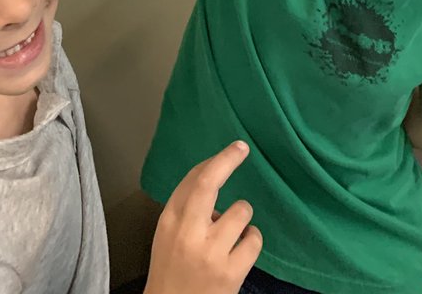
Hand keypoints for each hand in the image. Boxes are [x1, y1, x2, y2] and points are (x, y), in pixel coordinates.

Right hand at [144, 141, 261, 293]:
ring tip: (233, 232)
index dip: (215, 161)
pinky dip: (252, 240)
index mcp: (169, 221)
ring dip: (242, 217)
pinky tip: (242, 248)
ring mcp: (210, 253)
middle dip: (227, 160)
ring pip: (240, 212)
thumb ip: (186, 209)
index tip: (232, 150)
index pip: (192, 180)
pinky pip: (254, 240)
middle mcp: (188, 233)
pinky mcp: (230, 274)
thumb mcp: (167, 235)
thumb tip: (215, 181)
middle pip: (208, 183)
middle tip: (242, 148)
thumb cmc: (171, 271)